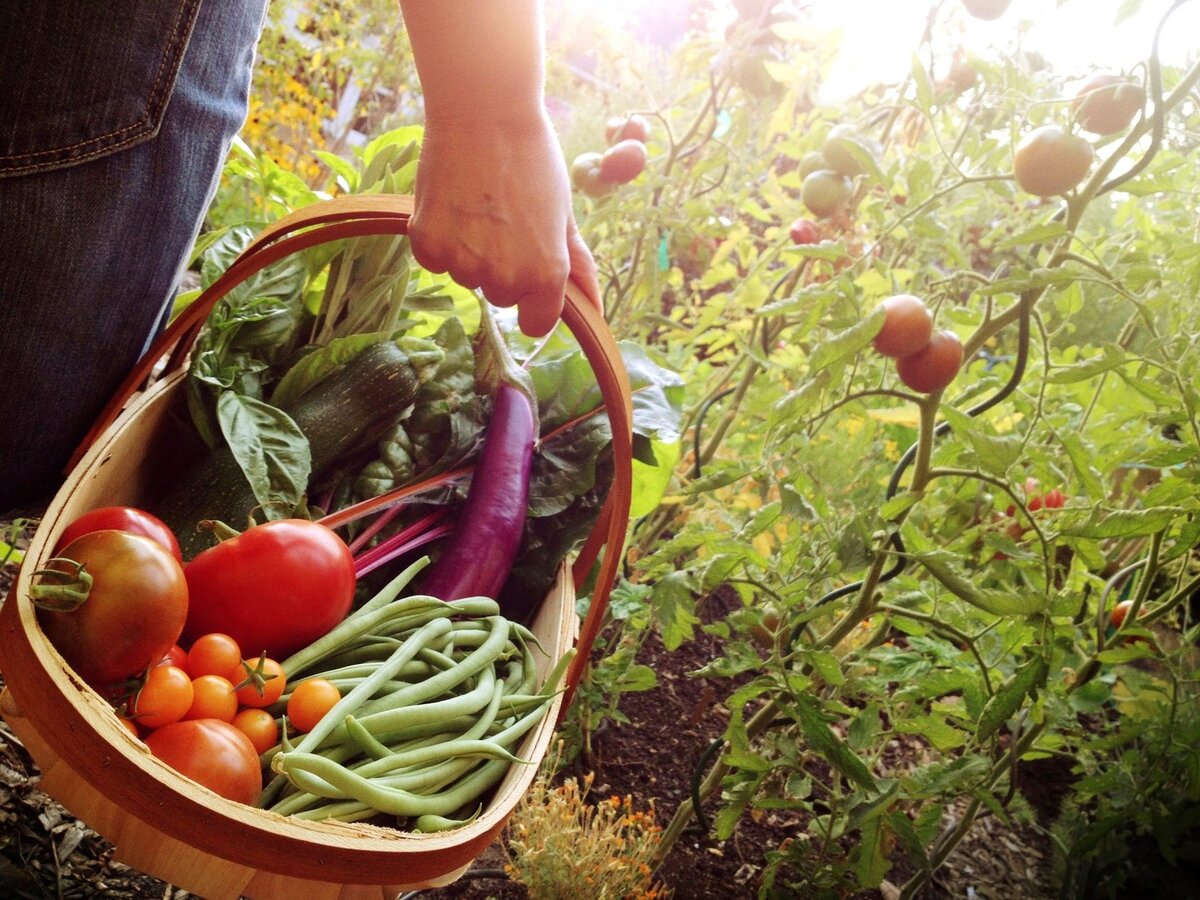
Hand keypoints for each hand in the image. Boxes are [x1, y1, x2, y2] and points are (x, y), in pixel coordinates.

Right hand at [407, 109, 600, 336]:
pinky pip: (434, 260)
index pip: (536, 324)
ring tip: (479, 203)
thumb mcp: (565, 213)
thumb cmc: (532, 159)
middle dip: (502, 267)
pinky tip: (453, 202)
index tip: (528, 274)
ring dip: (469, 250)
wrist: (485, 112)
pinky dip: (440, 237)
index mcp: (546, 273)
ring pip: (466, 276)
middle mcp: (505, 276)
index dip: (533, 301)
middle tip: (504, 219)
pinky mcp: (427, 244)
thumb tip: (596, 311)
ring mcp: (463, 263)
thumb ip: (578, 267)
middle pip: (499, 296)